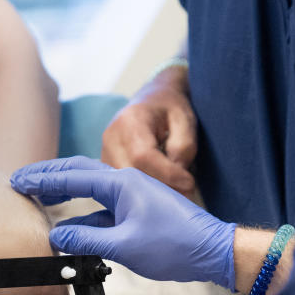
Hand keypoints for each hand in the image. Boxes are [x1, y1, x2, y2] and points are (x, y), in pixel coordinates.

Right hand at [11, 156, 236, 288]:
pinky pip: (101, 208)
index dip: (43, 179)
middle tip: (21, 181)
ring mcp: (132, 197)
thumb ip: (86, 241)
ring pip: (89, 189)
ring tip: (38, 196)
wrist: (213, 251)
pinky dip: (81, 214)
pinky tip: (68, 226)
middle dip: (48, 176)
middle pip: (78, 173)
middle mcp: (125, 183)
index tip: (18, 181)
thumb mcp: (125, 246)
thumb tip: (55, 238)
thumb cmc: (174, 246)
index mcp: (121, 183)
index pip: (73, 176)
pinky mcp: (137, 212)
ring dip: (64, 192)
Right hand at [102, 66, 196, 195]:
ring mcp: (105, 153)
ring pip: (125, 185)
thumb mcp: (186, 121)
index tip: (189, 183)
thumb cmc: (171, 108)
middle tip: (185, 194)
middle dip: (160, 188)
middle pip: (131, 174)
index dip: (167, 174)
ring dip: (151, 193)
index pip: (143, 156)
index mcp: (130, 121)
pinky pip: (122, 187)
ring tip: (173, 193)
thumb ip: (183, 148)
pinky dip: (142, 192)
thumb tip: (178, 181)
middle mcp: (111, 138)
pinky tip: (159, 190)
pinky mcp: (107, 166)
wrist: (153, 100)